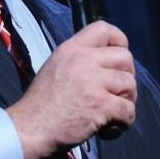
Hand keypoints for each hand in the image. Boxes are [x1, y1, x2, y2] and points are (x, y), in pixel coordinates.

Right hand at [6, 21, 136, 158]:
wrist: (29, 129)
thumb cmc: (40, 106)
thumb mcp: (53, 68)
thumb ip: (77, 61)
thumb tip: (103, 64)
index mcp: (71, 50)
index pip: (104, 29)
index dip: (119, 41)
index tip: (119, 56)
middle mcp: (83, 61)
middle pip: (125, 58)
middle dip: (127, 76)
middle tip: (117, 91)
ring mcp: (93, 83)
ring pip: (130, 84)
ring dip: (127, 100)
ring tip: (113, 111)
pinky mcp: (100, 105)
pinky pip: (128, 109)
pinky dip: (125, 120)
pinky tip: (113, 125)